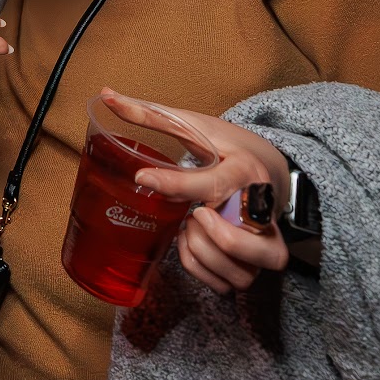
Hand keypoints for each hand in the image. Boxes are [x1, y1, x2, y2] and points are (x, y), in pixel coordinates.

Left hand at [104, 91, 291, 293]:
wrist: (273, 168)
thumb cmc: (228, 146)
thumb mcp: (196, 126)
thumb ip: (151, 115)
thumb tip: (106, 95)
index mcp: (245, 172)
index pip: (210, 184)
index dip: (174, 184)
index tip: (142, 178)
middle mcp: (260, 211)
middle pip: (236, 241)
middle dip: (205, 235)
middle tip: (195, 215)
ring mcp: (264, 242)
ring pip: (237, 271)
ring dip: (203, 255)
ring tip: (192, 230)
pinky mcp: (258, 262)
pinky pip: (229, 285)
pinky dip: (203, 272)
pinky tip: (193, 248)